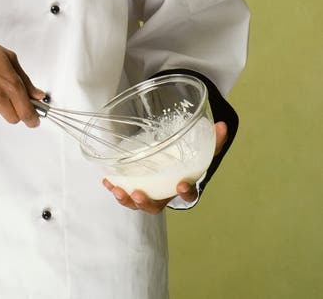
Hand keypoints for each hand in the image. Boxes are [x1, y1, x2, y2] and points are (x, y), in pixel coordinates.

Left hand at [103, 121, 227, 213]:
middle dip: (146, 202)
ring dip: (126, 199)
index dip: (185, 191)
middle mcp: (165, 192)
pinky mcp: (136, 184)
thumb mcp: (203, 147)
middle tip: (138, 194)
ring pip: (138, 202)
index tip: (181, 184)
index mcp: (184, 184)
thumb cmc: (190, 156)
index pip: (188, 193)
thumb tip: (223, 126)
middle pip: (157, 205)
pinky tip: (108, 181)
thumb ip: (214, 138)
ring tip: (117, 189)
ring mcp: (150, 190)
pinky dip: (116, 187)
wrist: (177, 157)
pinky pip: (126, 191)